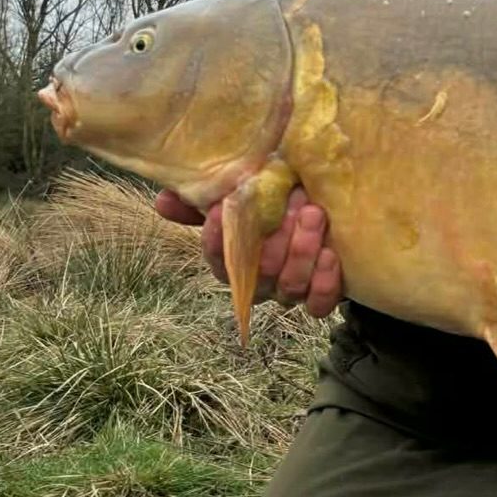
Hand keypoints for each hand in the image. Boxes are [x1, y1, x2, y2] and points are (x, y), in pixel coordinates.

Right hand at [153, 187, 343, 318]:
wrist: (331, 214)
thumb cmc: (282, 202)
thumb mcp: (249, 193)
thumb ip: (208, 198)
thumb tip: (164, 200)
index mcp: (235, 260)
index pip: (217, 258)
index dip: (216, 239)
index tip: (221, 210)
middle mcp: (260, 281)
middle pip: (260, 272)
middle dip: (276, 237)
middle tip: (293, 201)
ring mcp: (290, 290)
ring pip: (290, 286)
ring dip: (302, 250)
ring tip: (315, 215)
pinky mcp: (323, 295)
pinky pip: (319, 303)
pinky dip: (325, 281)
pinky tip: (331, 254)